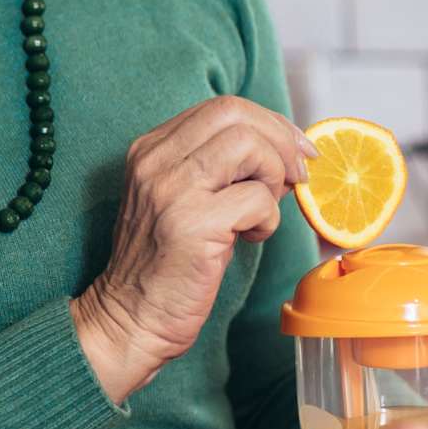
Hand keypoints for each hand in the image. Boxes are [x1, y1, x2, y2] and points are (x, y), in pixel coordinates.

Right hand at [71, 97, 312, 403]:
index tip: (294, 150)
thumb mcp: (182, 200)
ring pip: (249, 146)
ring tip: (262, 211)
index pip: (222, 108)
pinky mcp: (192, 225)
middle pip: (236, 114)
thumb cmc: (165, 265)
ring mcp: (171, 191)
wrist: (131, 319)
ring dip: (274, 177)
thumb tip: (285, 153)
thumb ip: (220, 169)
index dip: (270, 123)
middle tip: (296, 176)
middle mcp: (156, 162)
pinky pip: (257, 199)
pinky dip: (268, 220)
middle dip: (281, 141)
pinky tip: (249, 238)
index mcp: (151, 149)